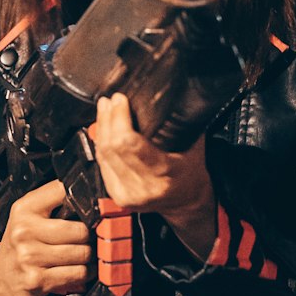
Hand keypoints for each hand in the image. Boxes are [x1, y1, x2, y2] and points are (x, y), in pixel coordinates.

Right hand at [0, 180, 93, 295]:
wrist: (0, 280)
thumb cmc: (20, 246)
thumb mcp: (28, 216)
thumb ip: (53, 201)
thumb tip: (88, 195)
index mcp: (24, 209)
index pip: (62, 192)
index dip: (83, 198)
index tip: (90, 207)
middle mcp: (25, 231)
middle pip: (79, 229)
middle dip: (90, 236)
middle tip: (90, 238)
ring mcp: (30, 256)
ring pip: (82, 253)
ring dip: (90, 256)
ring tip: (87, 255)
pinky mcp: (38, 279)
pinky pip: (78, 273)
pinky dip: (86, 272)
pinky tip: (82, 270)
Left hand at [95, 93, 216, 258]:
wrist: (186, 200)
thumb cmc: (190, 173)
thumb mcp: (194, 146)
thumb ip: (181, 123)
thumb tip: (170, 94)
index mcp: (165, 172)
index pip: (131, 144)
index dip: (120, 118)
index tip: (120, 99)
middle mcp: (144, 186)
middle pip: (113, 146)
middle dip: (109, 118)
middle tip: (111, 100)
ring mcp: (128, 193)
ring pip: (103, 154)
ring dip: (102, 127)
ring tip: (105, 108)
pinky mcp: (117, 194)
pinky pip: (101, 163)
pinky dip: (101, 143)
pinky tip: (103, 128)